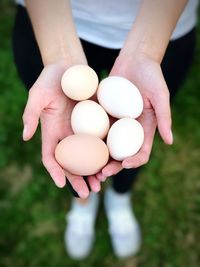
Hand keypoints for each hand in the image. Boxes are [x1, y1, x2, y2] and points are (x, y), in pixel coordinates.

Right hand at [22, 60, 100, 197]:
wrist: (70, 67)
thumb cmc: (51, 78)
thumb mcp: (37, 94)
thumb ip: (31, 114)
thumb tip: (26, 136)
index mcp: (52, 131)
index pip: (51, 157)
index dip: (55, 171)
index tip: (62, 185)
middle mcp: (68, 135)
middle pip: (72, 163)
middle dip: (78, 179)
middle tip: (88, 193)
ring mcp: (83, 130)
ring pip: (88, 157)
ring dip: (94, 172)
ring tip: (101, 184)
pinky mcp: (97, 123)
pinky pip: (102, 141)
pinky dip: (106, 154)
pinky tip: (113, 163)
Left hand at [96, 52, 172, 180]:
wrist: (135, 60)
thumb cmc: (151, 76)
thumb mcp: (160, 95)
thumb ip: (164, 117)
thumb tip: (169, 141)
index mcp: (144, 129)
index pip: (141, 151)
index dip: (134, 161)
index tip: (125, 164)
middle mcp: (128, 130)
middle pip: (121, 154)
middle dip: (113, 166)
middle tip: (102, 173)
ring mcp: (114, 123)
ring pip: (106, 145)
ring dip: (98, 158)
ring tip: (89, 167)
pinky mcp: (102, 114)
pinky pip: (95, 128)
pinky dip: (89, 139)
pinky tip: (80, 145)